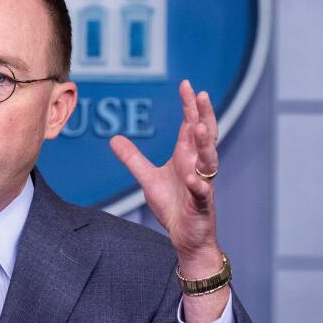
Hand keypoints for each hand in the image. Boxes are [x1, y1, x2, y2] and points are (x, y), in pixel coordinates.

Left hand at [109, 80, 221, 277]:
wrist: (186, 237)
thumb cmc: (172, 205)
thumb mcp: (148, 178)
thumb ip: (133, 158)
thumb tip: (114, 139)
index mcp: (186, 156)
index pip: (191, 125)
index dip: (189, 106)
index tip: (186, 85)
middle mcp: (197, 166)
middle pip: (205, 136)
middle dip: (204, 115)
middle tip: (202, 94)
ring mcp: (203, 184)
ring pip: (208, 161)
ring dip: (204, 144)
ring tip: (198, 128)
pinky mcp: (202, 205)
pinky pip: (202, 193)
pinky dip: (198, 185)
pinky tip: (192, 178)